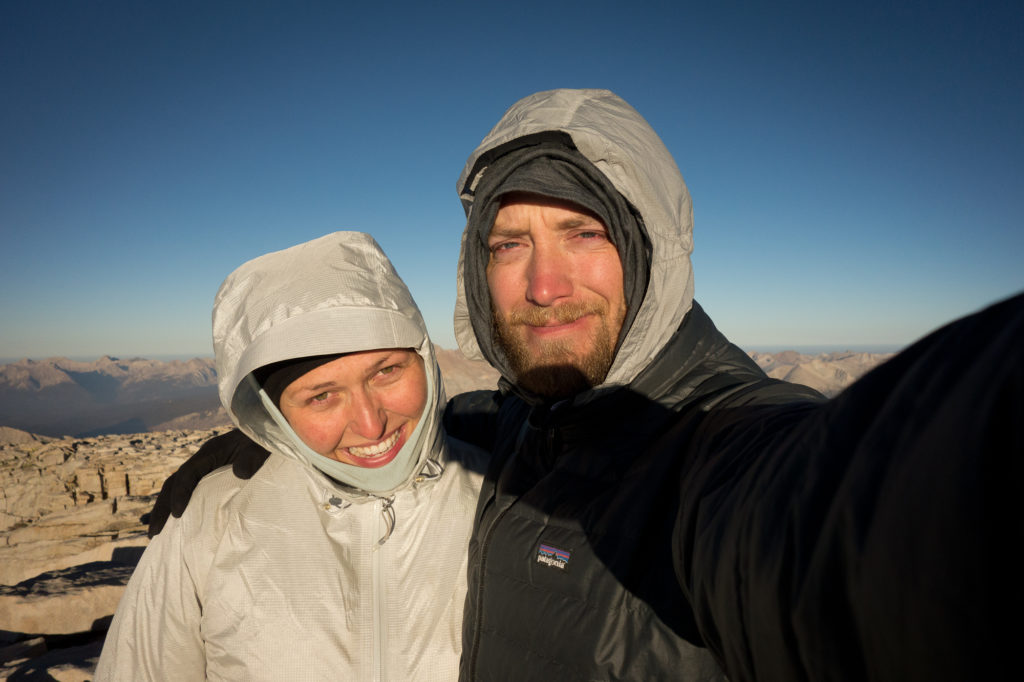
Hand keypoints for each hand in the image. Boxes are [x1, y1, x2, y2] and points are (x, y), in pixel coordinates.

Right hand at [146, 428, 269, 536]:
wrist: (269, 434)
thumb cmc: (265, 442)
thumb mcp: (261, 448)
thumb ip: (253, 457)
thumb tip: (241, 473)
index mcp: (211, 452)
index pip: (188, 473)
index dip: (180, 493)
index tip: (178, 514)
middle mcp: (204, 461)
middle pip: (174, 483)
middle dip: (161, 507)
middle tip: (154, 533)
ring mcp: (206, 470)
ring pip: (178, 490)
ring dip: (165, 510)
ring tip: (155, 534)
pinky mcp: (212, 479)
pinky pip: (191, 494)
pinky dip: (180, 508)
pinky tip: (175, 526)